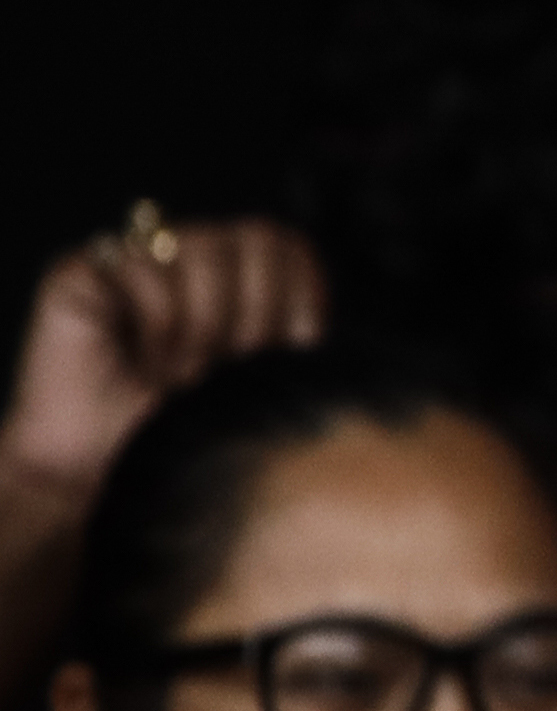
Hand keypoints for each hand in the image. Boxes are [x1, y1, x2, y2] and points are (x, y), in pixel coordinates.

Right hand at [0, 216, 326, 515]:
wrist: (106, 474)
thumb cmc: (181, 430)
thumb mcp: (258, 385)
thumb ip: (294, 341)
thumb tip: (321, 331)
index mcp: (238, 273)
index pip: (291, 245)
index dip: (297, 297)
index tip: (282, 355)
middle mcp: (189, 253)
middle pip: (256, 236)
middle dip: (253, 312)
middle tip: (226, 369)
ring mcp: (135, 256)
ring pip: (201, 247)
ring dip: (200, 326)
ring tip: (178, 375)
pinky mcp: (81, 270)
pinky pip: (140, 264)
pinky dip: (153, 321)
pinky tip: (138, 361)